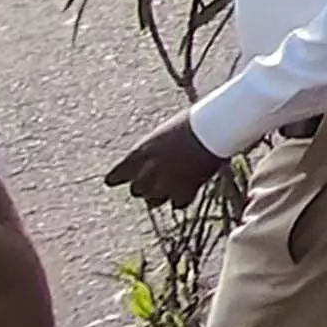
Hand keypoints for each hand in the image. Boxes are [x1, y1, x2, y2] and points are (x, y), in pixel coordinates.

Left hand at [103, 115, 225, 210]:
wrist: (214, 130)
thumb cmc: (194, 122)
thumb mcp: (166, 133)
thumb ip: (155, 150)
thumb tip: (157, 159)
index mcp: (141, 152)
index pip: (118, 173)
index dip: (116, 177)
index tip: (112, 181)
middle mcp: (148, 171)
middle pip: (137, 190)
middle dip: (144, 186)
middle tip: (155, 181)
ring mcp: (166, 184)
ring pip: (153, 201)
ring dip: (160, 195)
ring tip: (171, 187)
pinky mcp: (185, 192)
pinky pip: (178, 204)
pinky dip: (182, 199)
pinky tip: (188, 190)